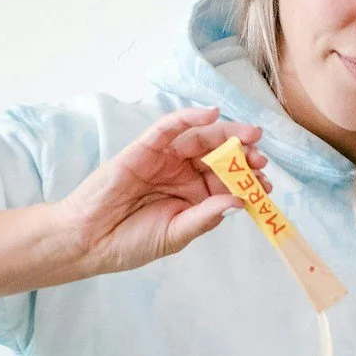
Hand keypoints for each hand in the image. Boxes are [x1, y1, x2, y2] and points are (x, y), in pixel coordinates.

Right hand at [56, 109, 268, 278]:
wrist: (89, 241)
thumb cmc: (130, 242)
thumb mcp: (176, 234)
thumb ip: (205, 216)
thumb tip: (239, 201)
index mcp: (193, 196)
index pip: (226, 182)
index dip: (247, 181)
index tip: (266, 185)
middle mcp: (182, 174)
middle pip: (219, 157)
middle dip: (242, 155)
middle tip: (260, 158)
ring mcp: (164, 159)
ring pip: (200, 139)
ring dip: (226, 134)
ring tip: (249, 136)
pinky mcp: (145, 147)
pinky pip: (169, 127)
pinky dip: (190, 117)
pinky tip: (211, 114)